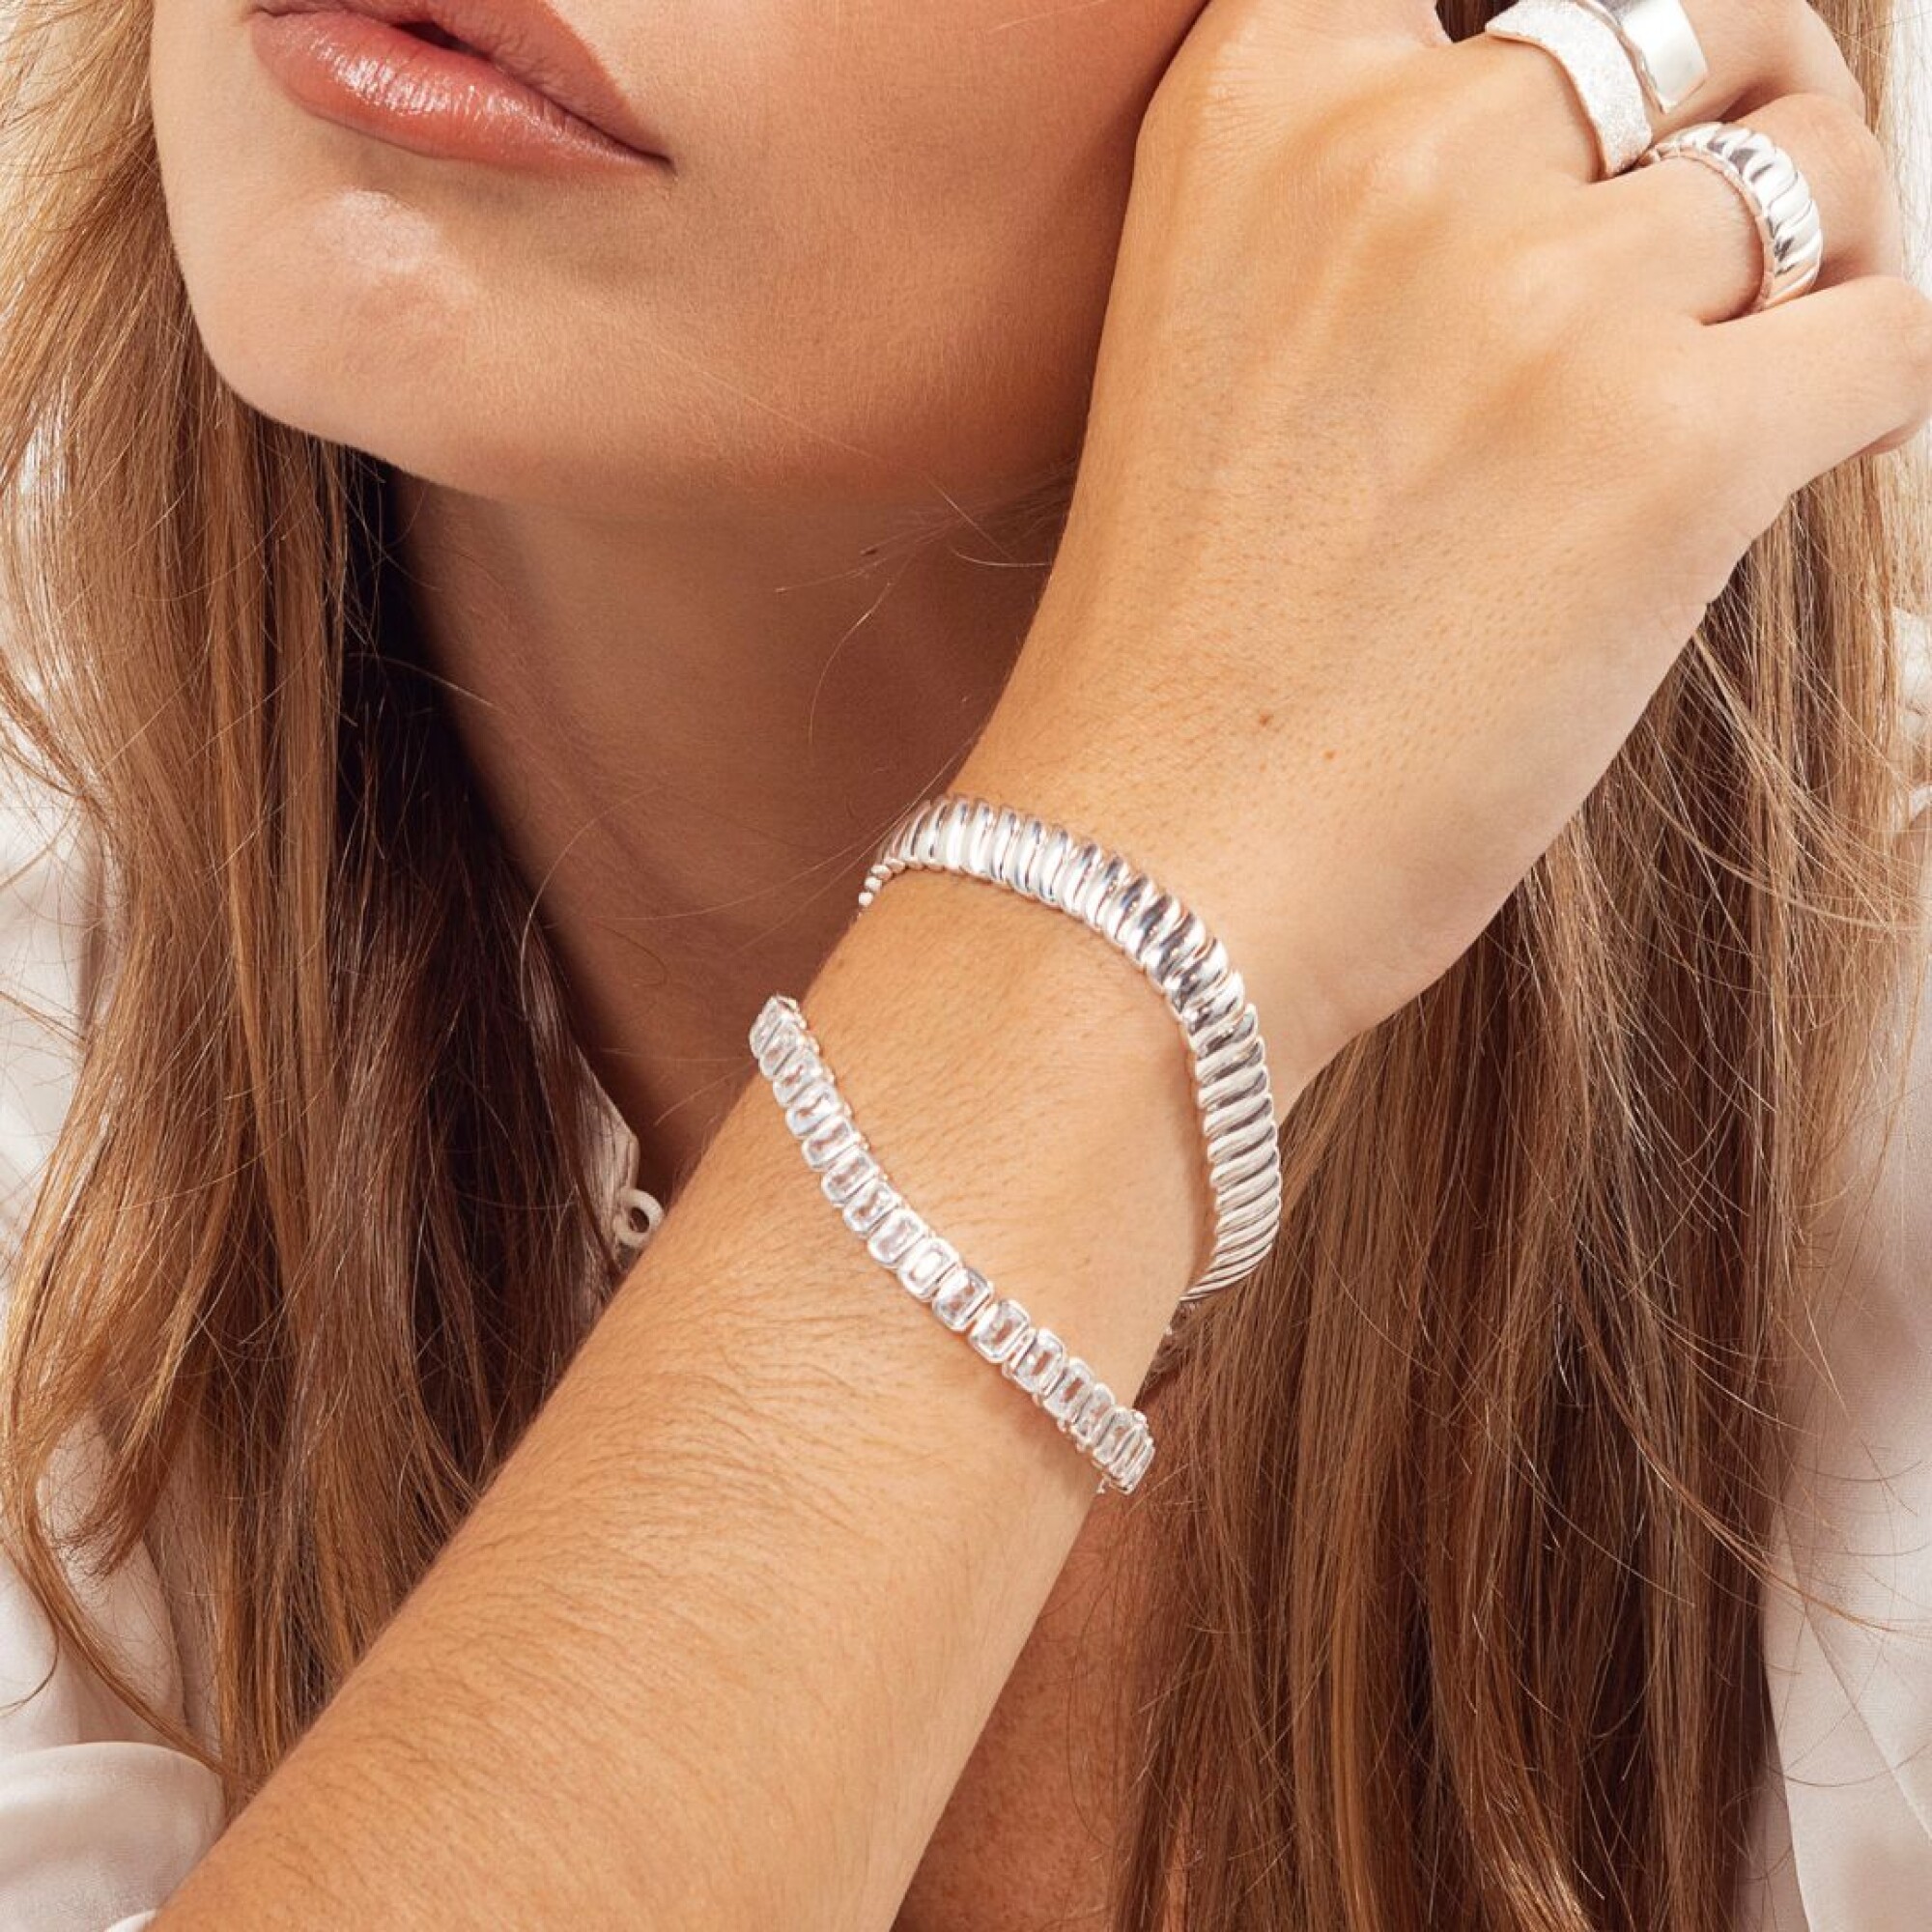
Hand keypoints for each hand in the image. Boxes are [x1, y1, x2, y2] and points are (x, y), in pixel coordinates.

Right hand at [957, 0, 1930, 1098]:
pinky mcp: (1672, 448)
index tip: (1613, 126)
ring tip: (1748, 378)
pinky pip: (1889, 331)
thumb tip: (1610, 148)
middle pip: (1694, 22)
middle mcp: (1401, 148)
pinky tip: (1811, 450)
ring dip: (1814, 268)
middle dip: (1742, 117)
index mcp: (1257, 94)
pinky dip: (1872, 383)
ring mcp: (1539, 291)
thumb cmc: (1177, 644)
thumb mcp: (1220, 331)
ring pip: (1811, 177)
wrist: (1148, 866)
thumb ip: (1371, 201)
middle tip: (1738, 237)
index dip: (1592, 49)